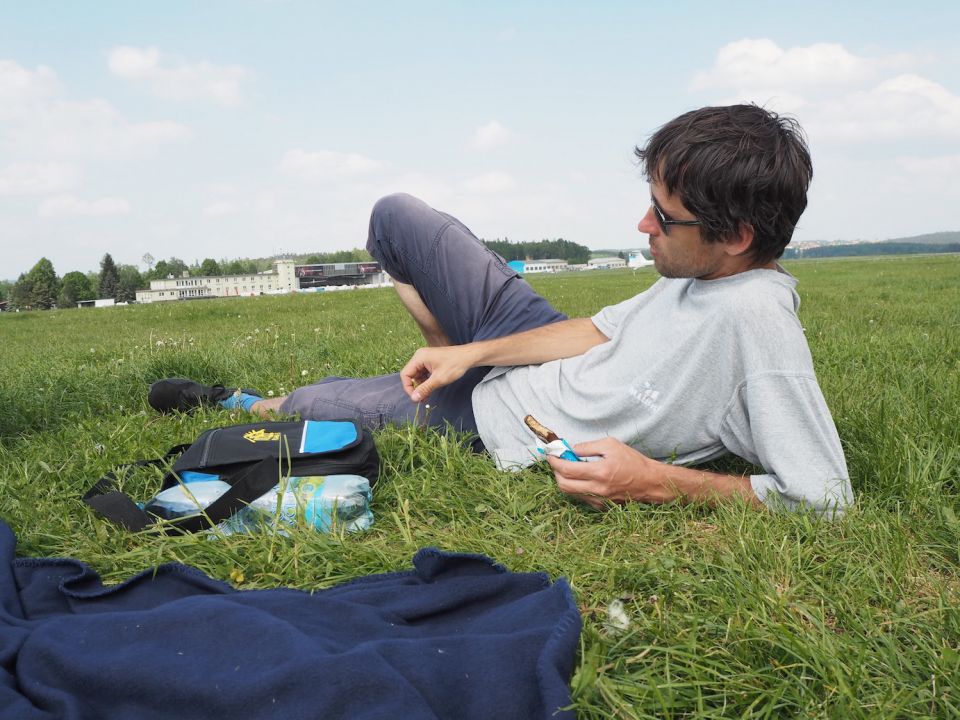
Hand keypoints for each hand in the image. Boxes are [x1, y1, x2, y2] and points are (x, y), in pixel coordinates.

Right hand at [400, 345, 473, 401]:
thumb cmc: (455, 365)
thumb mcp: (439, 379)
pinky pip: (424, 374)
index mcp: (419, 358)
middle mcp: (420, 357)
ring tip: (427, 396)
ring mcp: (425, 359)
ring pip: (418, 376)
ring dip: (422, 386)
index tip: (415, 397)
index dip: (408, 387)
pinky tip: (431, 389)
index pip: (405, 374)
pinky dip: (426, 382)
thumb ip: (425, 389)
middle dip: (416, 388)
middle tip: (422, 399)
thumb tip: (413, 398)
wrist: (469, 356)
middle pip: (411, 375)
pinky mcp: (431, 362)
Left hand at [546, 437, 676, 508]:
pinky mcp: (601, 506)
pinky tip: (582, 478)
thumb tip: (571, 450)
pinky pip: (581, 497)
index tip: (551, 454)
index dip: (554, 461)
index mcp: (599, 472)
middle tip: (558, 461)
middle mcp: (597, 489)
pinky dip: (576, 487)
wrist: (650, 482)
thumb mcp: (611, 445)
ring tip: (569, 468)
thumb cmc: (633, 461)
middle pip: (563, 485)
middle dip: (556, 472)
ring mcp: (599, 500)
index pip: (567, 469)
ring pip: (570, 493)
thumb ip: (588, 447)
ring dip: (564, 480)